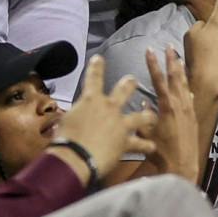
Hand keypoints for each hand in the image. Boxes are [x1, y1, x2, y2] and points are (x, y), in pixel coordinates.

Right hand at [54, 55, 155, 181]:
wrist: (77, 157)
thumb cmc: (65, 139)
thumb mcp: (65, 121)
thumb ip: (74, 115)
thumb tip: (72, 116)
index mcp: (91, 100)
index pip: (93, 78)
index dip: (96, 67)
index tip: (99, 58)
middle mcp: (109, 108)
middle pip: (124, 89)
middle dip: (130, 83)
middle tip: (133, 80)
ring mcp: (121, 124)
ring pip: (142, 116)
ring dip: (148, 116)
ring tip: (152, 116)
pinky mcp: (126, 142)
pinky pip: (141, 144)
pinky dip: (146, 146)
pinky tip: (151, 146)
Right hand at [145, 48, 200, 184]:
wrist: (182, 167)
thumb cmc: (160, 153)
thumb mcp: (146, 134)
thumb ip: (144, 117)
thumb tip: (143, 102)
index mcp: (167, 107)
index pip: (158, 80)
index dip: (153, 64)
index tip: (150, 50)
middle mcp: (180, 105)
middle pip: (175, 77)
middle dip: (171, 61)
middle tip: (169, 46)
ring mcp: (188, 111)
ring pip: (185, 86)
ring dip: (181, 71)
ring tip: (179, 59)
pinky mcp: (193, 119)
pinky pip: (191, 99)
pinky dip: (188, 90)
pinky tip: (188, 87)